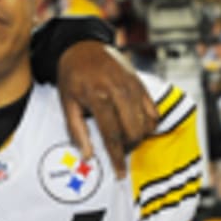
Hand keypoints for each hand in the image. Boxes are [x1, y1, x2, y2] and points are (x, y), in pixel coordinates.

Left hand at [57, 41, 157, 177]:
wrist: (81, 47)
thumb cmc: (72, 77)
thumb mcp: (66, 103)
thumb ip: (77, 131)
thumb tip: (87, 155)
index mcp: (98, 97)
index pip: (112, 136)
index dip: (117, 157)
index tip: (120, 173)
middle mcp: (119, 91)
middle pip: (133, 131)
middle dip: (128, 146)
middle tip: (119, 148)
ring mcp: (132, 86)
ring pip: (146, 123)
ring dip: (138, 136)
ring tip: (125, 136)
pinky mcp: (140, 83)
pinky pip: (153, 110)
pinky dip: (149, 123)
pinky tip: (137, 125)